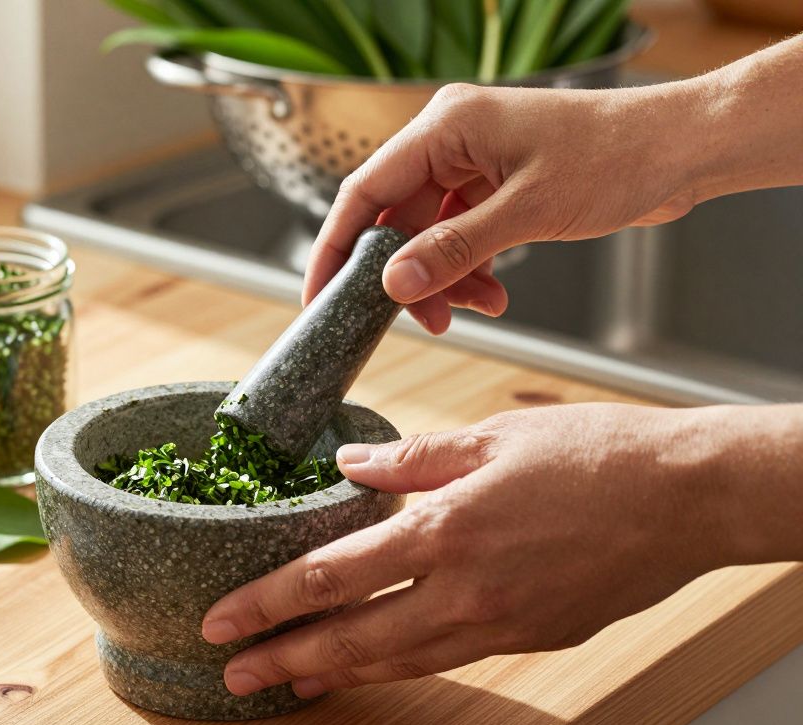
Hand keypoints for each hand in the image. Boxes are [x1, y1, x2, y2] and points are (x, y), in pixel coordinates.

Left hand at [201, 403, 802, 697]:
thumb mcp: (492, 436)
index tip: (223, 618)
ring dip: (336, 672)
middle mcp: (465, 589)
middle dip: (285, 658)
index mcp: (446, 529)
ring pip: (398, 660)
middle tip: (233, 672)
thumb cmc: (595, 454)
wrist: (687, 497)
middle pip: (352, 637)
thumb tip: (351, 464)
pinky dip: (399, 666)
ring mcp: (500, 623)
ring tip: (288, 680)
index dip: (268, 602)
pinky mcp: (530, 636)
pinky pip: (447, 658)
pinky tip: (372, 665)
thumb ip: (413, 458)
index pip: (331, 577)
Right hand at [304, 81, 701, 333]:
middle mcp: (452, 139)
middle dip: (406, 275)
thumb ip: (453, 251)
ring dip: (444, 278)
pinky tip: (492, 294)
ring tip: (474, 310)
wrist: (684, 149)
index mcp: (446, 126)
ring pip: (429, 233)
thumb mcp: (527, 212)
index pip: (364, 190)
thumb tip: (394, 285)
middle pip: (396, 218)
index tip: (318, 294)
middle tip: (418, 320)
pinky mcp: (497, 184)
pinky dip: (469, 268)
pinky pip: (460, 234)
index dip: (336, 246)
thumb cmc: (617, 157)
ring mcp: (474, 162)